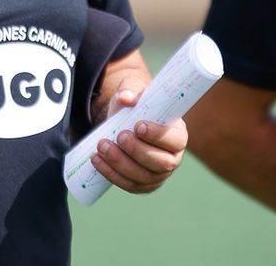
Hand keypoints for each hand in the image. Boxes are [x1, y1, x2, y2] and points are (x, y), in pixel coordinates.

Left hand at [91, 79, 187, 194]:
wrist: (121, 122)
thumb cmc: (134, 106)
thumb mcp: (133, 90)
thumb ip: (130, 90)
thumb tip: (126, 98)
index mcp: (178, 135)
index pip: (176, 140)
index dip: (158, 135)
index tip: (138, 126)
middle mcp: (172, 158)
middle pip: (161, 163)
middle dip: (137, 151)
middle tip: (119, 136)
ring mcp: (157, 175)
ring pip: (143, 177)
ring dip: (120, 163)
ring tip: (102, 146)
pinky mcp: (141, 185)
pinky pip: (128, 185)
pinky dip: (111, 174)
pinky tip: (97, 161)